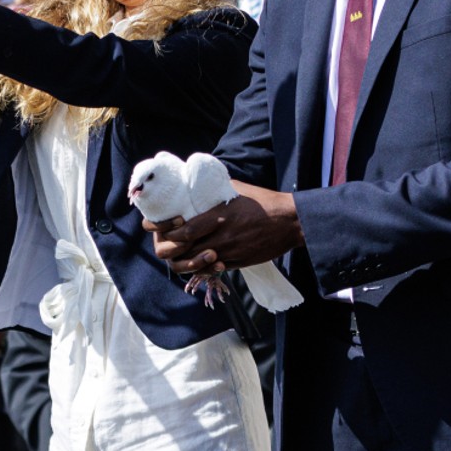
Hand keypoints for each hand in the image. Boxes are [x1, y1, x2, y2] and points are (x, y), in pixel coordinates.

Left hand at [147, 181, 303, 274]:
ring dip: (185, 260)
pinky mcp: (238, 262)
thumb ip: (215, 189)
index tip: (161, 227)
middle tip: (165, 242)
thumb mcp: (237, 189)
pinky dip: (202, 266)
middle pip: (187, 251)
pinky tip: (198, 258)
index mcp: (219, 217)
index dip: (169, 232)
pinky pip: (213, 269)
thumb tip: (197, 181)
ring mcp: (230, 252)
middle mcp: (222, 237)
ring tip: (178, 252)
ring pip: (197, 264)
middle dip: (171, 249)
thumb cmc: (263, 201)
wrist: (290, 222)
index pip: (185, 231)